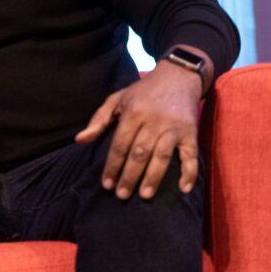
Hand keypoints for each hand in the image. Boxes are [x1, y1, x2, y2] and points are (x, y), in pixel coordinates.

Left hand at [75, 62, 202, 199]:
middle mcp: (153, 121)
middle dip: (129, 176)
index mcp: (132, 113)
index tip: (106, 184)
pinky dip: (189, 173)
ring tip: (144, 195)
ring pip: (162, 156)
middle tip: (121, 195)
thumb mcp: (116, 99)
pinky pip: (190, 156)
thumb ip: (98, 120)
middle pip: (139, 153)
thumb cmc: (143, 91)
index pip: (119, 144)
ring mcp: (173, 128)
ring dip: (153, 177)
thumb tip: (79, 140)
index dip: (112, 166)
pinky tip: (183, 189)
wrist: (178, 76)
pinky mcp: (191, 133)